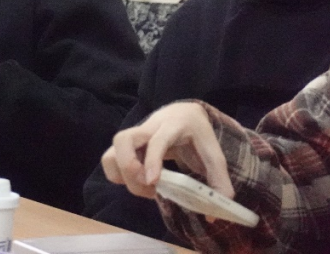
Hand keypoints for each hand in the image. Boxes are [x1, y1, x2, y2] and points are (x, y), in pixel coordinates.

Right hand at [101, 102, 233, 199]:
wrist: (184, 113)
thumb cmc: (199, 135)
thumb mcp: (215, 155)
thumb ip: (219, 181)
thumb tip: (213, 215)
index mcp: (172, 126)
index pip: (156, 141)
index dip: (152, 161)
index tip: (153, 182)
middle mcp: (148, 128)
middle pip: (122, 139)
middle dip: (128, 167)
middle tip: (148, 185)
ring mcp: (133, 136)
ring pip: (111, 151)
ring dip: (121, 175)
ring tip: (145, 187)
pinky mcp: (126, 146)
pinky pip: (110, 159)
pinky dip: (118, 175)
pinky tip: (139, 182)